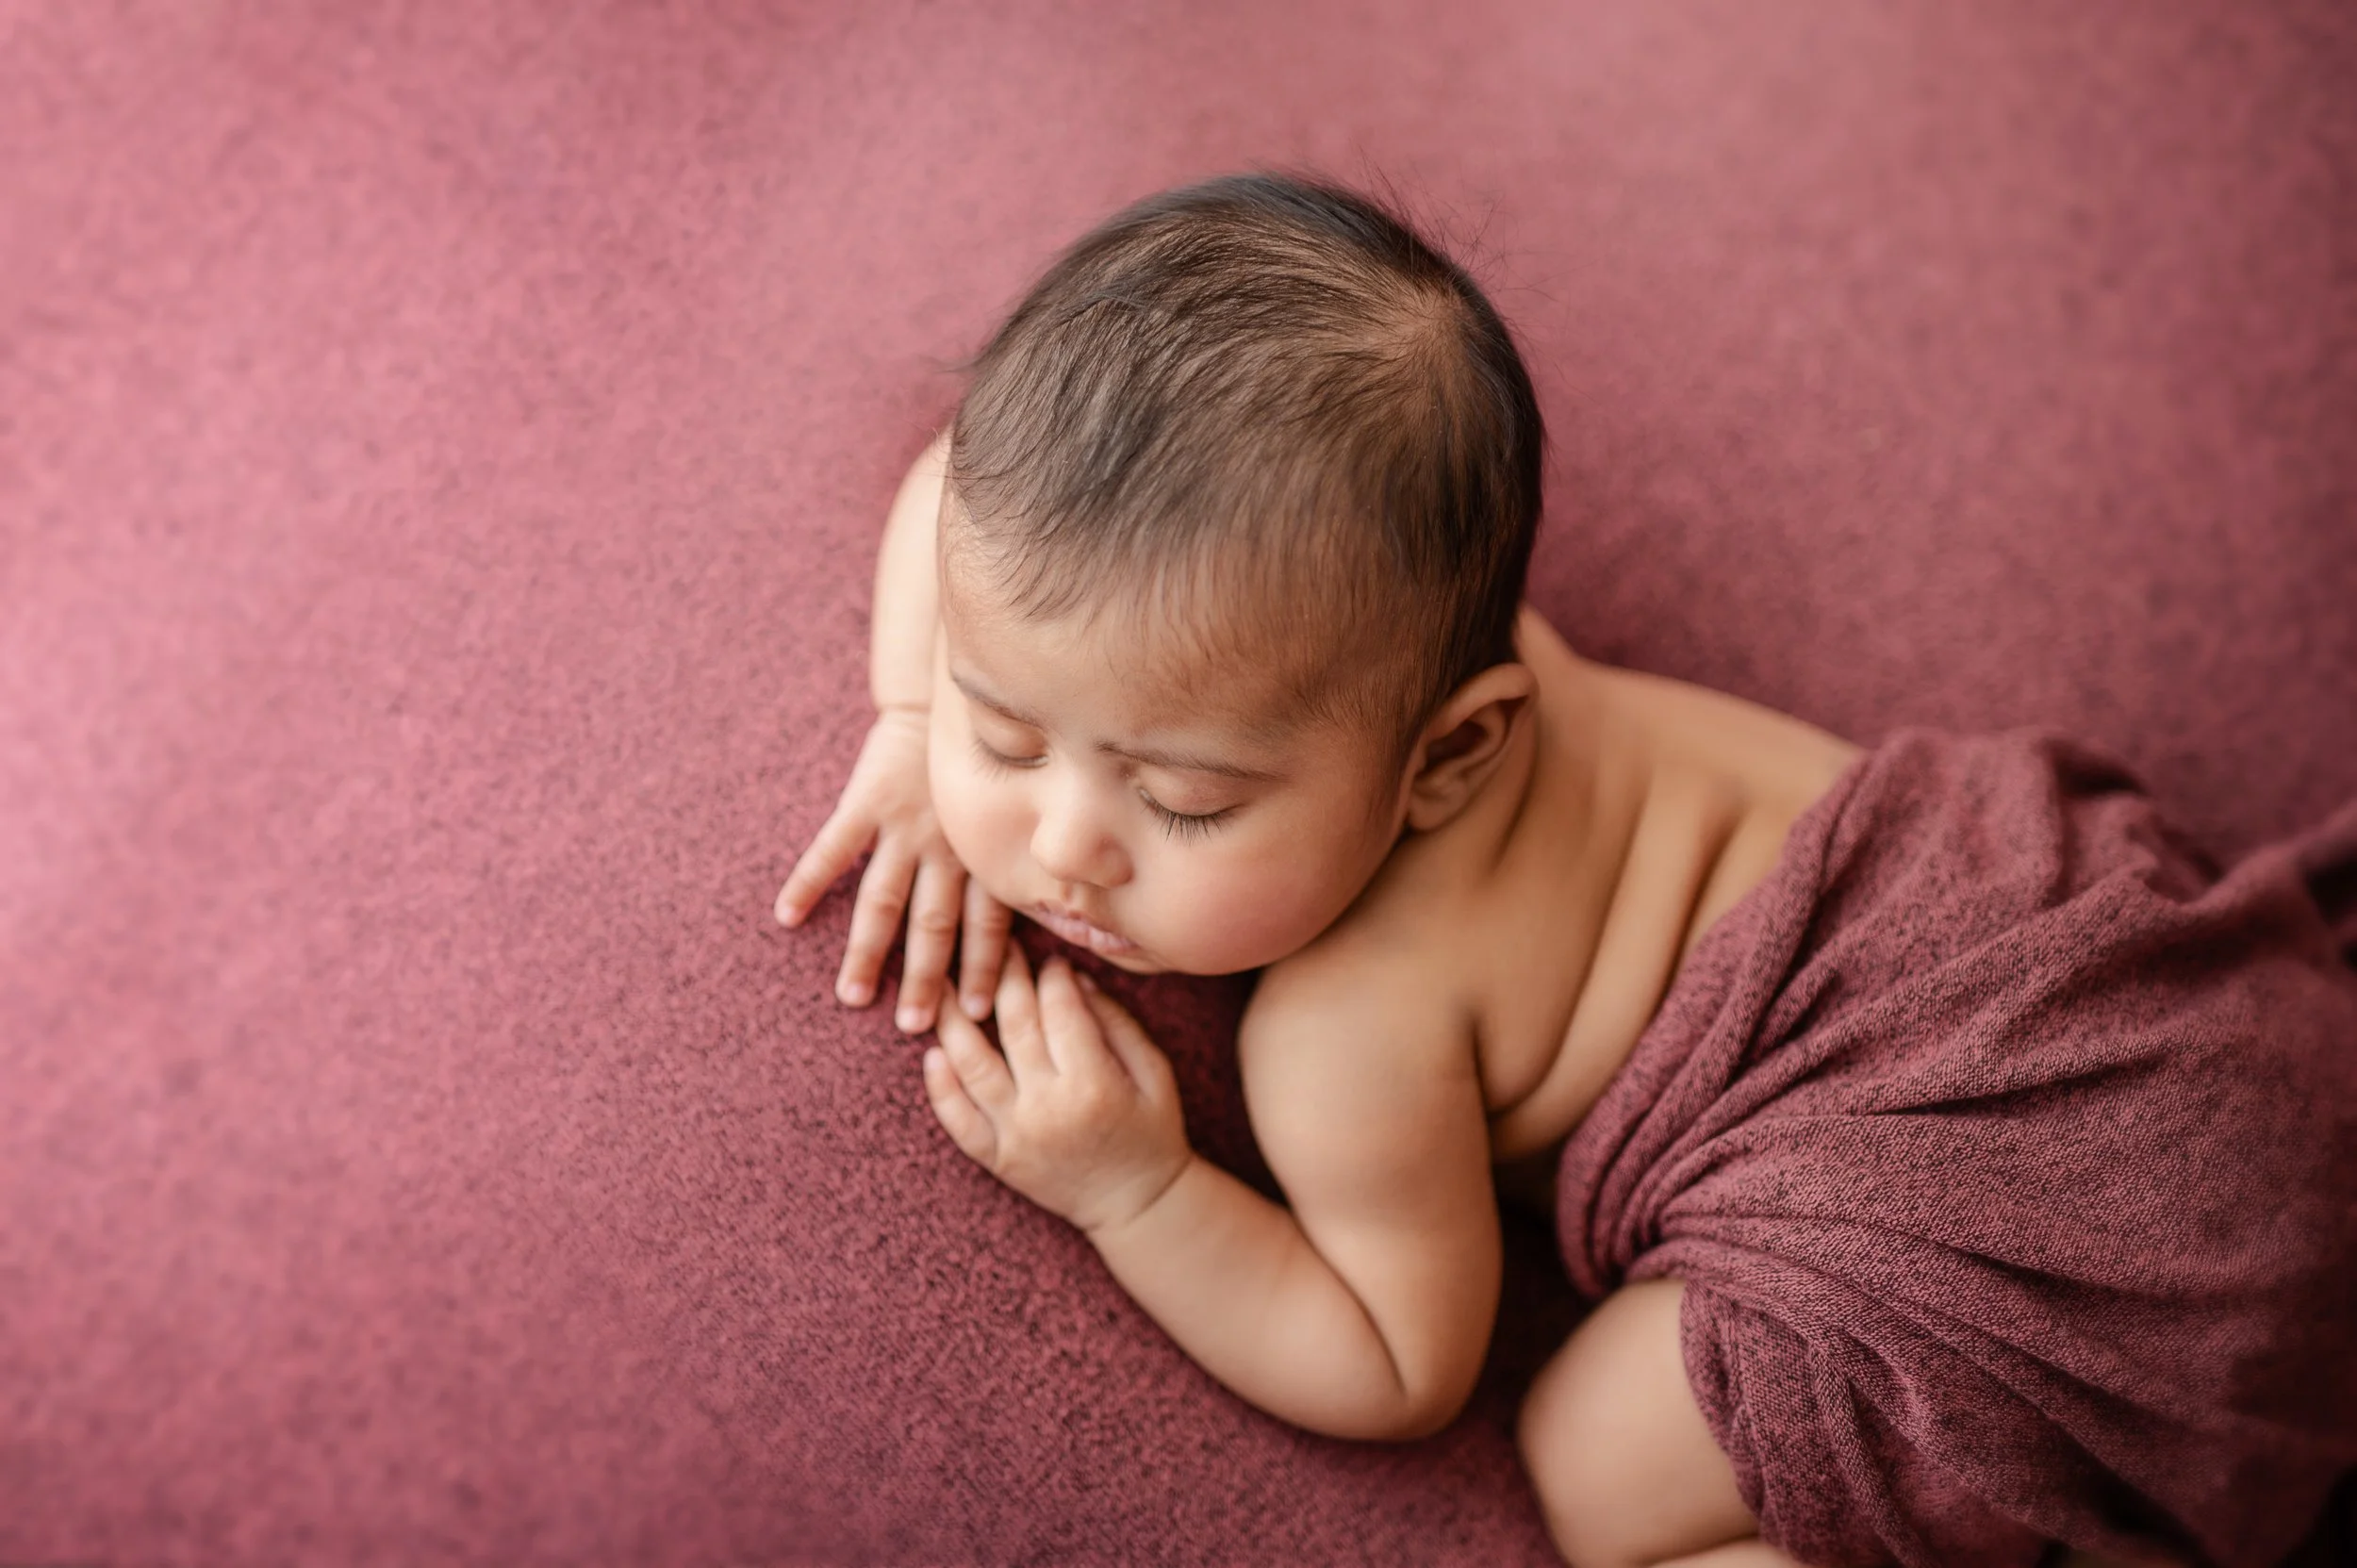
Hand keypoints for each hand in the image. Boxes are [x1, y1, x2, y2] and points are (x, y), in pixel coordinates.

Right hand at [777, 705, 1013, 1030]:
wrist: (937, 705)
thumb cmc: (976, 775)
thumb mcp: (1002, 819)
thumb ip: (1004, 869)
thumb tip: (1047, 927)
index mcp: (979, 857)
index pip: (987, 923)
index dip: (986, 967)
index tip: (980, 1014)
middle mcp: (945, 848)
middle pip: (934, 923)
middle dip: (927, 977)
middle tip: (914, 1025)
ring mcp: (904, 826)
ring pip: (884, 899)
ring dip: (868, 950)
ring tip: (852, 996)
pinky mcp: (865, 802)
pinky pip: (833, 847)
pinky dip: (809, 881)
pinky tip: (787, 915)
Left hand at [923, 947, 1191, 1235]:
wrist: (1136, 1206)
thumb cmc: (1152, 1132)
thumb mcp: (1156, 1073)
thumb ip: (1117, 1023)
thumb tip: (1073, 978)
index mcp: (1094, 1082)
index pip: (1061, 1009)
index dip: (1052, 975)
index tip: (1049, 957)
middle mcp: (1048, 1107)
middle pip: (1014, 1025)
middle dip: (1004, 977)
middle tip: (998, 947)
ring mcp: (1016, 1135)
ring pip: (972, 1065)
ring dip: (953, 1019)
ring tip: (944, 983)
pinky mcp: (997, 1159)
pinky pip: (957, 1120)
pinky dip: (939, 1087)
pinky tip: (931, 1054)